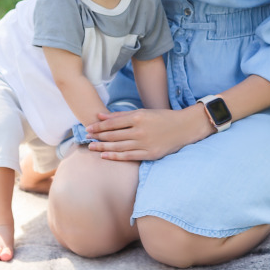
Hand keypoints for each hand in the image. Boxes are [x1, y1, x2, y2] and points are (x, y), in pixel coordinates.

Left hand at [85, 106, 209, 161]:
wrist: (184, 128)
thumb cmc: (162, 118)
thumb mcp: (143, 112)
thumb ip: (122, 115)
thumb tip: (101, 115)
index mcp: (139, 117)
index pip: (113, 123)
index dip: (99, 126)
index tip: (88, 128)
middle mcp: (140, 131)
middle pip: (114, 135)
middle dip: (98, 137)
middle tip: (86, 138)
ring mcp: (145, 143)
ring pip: (119, 146)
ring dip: (103, 147)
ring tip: (91, 148)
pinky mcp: (149, 154)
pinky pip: (129, 156)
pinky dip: (115, 156)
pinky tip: (105, 156)